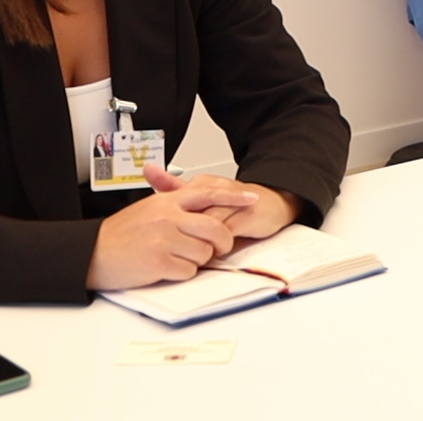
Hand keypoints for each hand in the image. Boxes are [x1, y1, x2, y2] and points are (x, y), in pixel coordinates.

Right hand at [84, 168, 256, 290]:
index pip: (208, 192)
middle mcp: (168, 217)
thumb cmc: (119, 234)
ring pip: (204, 252)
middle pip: (215, 228)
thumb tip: (204, 209)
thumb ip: (174, 206)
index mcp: (166, 201)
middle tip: (219, 248)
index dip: (234, 196)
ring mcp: (164, 239)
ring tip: (177, 258)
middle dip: (223, 241)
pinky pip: (188, 271)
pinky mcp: (159, 262)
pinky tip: (166, 268)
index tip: (252, 198)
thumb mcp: (148, 209)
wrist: (92, 253)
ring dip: (198, 260)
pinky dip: (182, 273)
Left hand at [144, 164, 302, 240]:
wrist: (273, 202)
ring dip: (199, 240)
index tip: (156, 232)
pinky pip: (228, 232)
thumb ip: (174, 186)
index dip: (167, 219)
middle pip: (191, 213)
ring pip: (208, 223)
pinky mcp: (248, 216)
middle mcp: (217, 191)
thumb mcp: (202, 193)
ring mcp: (233, 203)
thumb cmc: (235, 203)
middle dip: (182, 232)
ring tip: (193, 252)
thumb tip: (149, 170)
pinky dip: (218, 244)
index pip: (177, 200)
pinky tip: (213, 251)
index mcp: (204, 184)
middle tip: (170, 246)